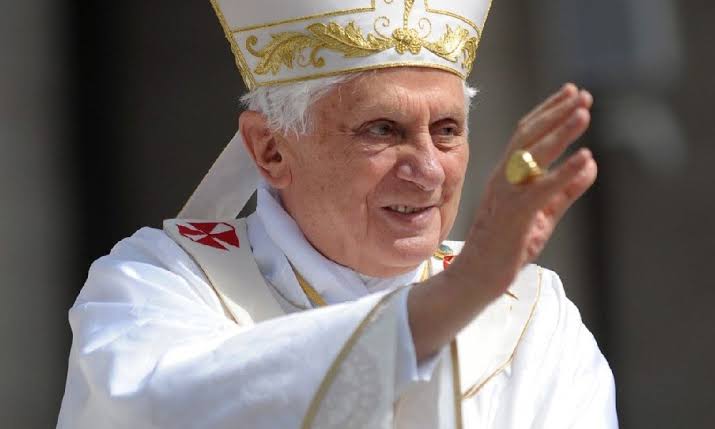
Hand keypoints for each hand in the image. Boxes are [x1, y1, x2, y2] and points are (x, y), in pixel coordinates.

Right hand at [453, 83, 596, 297]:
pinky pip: (542, 189)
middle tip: (583, 95)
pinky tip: (586, 158)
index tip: (572, 93)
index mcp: (506, 175)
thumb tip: (590, 164)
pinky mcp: (514, 215)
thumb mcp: (543, 214)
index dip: (549, 111)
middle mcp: (503, 178)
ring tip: (585, 114)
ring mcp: (506, 194)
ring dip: (560, 132)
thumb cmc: (506, 247)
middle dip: (557, 112)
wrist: (476, 277)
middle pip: (529, 136)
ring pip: (532, 155)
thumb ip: (566, 190)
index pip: (526, 134)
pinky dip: (565, 172)